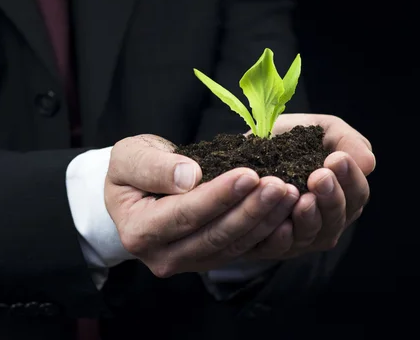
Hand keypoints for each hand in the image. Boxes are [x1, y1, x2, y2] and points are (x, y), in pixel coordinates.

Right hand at [104, 135, 300, 276]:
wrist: (135, 192)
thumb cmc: (131, 171)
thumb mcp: (129, 157)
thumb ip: (152, 167)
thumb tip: (189, 176)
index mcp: (139, 232)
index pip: (185, 214)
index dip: (219, 196)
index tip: (249, 174)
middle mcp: (163, 256)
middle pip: (215, 236)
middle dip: (250, 210)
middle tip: (280, 186)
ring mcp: (189, 263)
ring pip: (234, 246)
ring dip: (265, 221)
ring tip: (290, 193)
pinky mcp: (210, 260)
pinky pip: (242, 250)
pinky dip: (267, 232)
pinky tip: (288, 213)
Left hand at [254, 113, 375, 258]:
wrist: (243, 150)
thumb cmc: (287, 138)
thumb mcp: (318, 129)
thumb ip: (346, 140)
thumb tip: (369, 164)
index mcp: (342, 192)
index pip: (356, 193)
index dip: (350, 178)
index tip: (336, 158)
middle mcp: (327, 218)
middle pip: (338, 217)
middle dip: (331, 197)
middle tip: (319, 176)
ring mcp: (302, 235)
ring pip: (314, 234)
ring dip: (310, 218)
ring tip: (303, 199)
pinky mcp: (273, 245)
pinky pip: (281, 248)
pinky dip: (283, 238)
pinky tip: (281, 225)